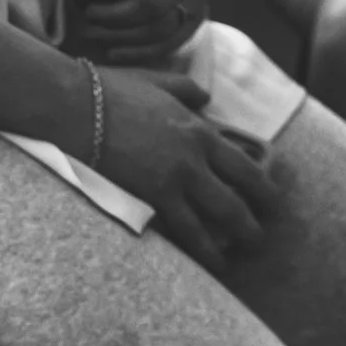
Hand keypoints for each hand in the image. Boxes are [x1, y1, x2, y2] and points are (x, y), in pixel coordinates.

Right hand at [91, 67, 280, 270]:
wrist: (75, 107)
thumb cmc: (110, 91)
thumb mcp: (157, 81)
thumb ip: (186, 90)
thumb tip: (205, 97)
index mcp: (200, 132)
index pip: (245, 167)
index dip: (263, 189)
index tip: (270, 202)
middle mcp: (193, 161)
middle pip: (234, 202)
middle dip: (251, 225)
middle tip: (258, 239)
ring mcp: (170, 183)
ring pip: (208, 225)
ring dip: (223, 248)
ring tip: (229, 264)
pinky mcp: (146, 199)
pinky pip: (175, 231)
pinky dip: (188, 249)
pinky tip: (193, 262)